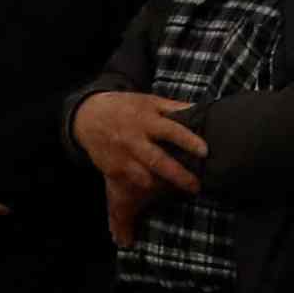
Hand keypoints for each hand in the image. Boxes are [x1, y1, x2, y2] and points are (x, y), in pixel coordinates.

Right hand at [76, 91, 204, 213]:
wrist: (89, 116)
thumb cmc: (126, 107)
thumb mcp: (149, 101)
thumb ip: (174, 107)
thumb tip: (201, 110)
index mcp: (145, 119)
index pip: (170, 130)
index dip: (188, 140)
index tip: (205, 151)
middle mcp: (133, 139)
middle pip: (157, 161)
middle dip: (178, 175)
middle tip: (196, 186)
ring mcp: (122, 157)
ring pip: (143, 178)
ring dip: (163, 186)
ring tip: (180, 191)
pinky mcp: (113, 170)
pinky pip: (133, 184)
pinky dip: (147, 189)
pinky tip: (160, 191)